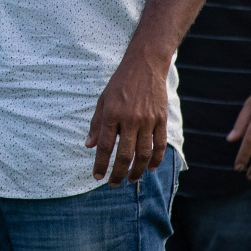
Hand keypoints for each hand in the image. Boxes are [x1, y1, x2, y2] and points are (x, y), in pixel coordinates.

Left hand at [85, 55, 168, 185]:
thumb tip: (89, 146)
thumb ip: (97, 124)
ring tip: (131, 179)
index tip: (97, 176)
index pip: (105, 146)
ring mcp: (148, 120)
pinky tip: (150, 168)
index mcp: (112, 114)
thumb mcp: (103, 101)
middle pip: (125, 154)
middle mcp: (130, 119)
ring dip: (137, 170)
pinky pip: (159, 145)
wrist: (145, 66)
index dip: (101, 163)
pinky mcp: (161, 120)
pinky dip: (156, 159)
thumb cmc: (120, 84)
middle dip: (118, 173)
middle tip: (114, 184)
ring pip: (144, 154)